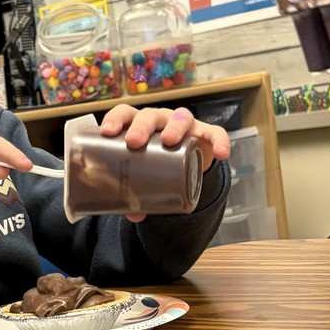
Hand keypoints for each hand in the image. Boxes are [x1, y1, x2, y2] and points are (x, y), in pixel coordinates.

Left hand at [99, 103, 230, 221]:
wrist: (186, 162)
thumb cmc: (157, 163)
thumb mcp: (145, 175)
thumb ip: (136, 194)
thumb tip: (133, 215)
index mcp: (139, 125)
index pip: (125, 114)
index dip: (116, 119)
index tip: (107, 132)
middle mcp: (161, 120)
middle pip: (151, 115)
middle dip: (142, 126)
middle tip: (134, 141)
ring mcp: (184, 124)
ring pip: (181, 116)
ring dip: (174, 126)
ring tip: (170, 141)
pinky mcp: (206, 133)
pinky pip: (215, 133)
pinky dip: (219, 141)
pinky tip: (221, 154)